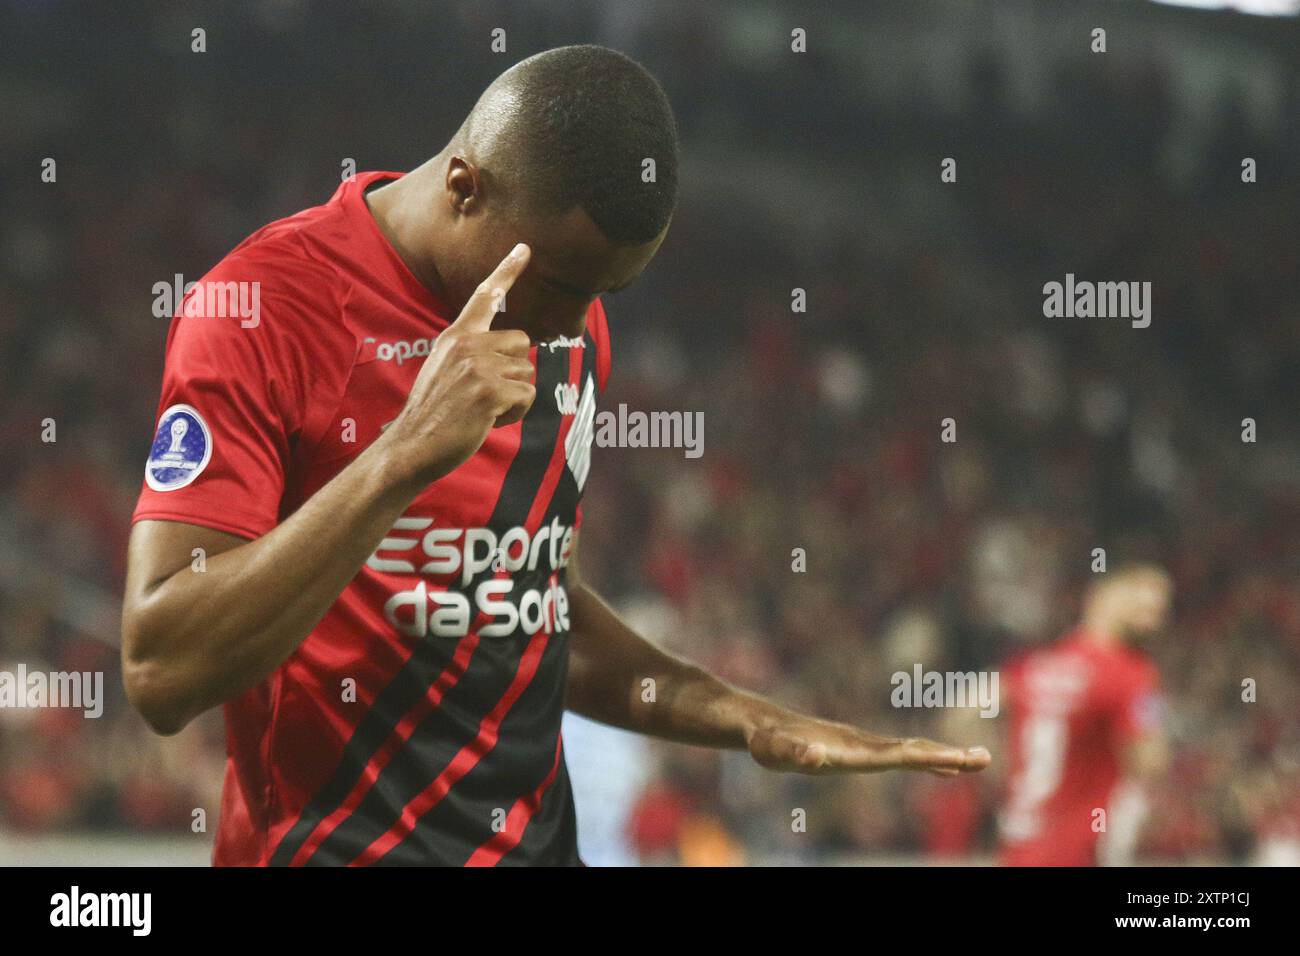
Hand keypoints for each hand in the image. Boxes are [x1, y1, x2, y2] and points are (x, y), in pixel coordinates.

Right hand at [384, 243, 535, 482]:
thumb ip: (471, 353)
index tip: (524, 248)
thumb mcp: (444, 369)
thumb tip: (510, 353)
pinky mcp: (490, 392)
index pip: (484, 296)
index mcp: (455, 336)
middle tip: (488, 393)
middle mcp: (467, 344)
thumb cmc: (432, 413)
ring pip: (526, 372)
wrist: (412, 444)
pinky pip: (526, 396)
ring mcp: (478, 367)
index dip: (507, 271)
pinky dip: (515, 412)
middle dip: (515, 370)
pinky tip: (489, 420)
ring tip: (483, 409)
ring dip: (514, 396)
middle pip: (522, 342)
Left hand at [746, 713, 990, 776]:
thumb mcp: (773, 750)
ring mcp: (864, 745)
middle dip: (949, 755)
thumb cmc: (766, 741)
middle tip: (985, 759)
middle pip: (914, 749)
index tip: (959, 760)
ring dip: (945, 756)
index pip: (898, 755)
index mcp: (852, 749)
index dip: (929, 758)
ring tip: (977, 760)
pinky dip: (927, 760)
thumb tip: (813, 757)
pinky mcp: (859, 750)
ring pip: (912, 750)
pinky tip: (944, 768)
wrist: (761, 724)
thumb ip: (792, 753)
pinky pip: (900, 755)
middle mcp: (863, 744)